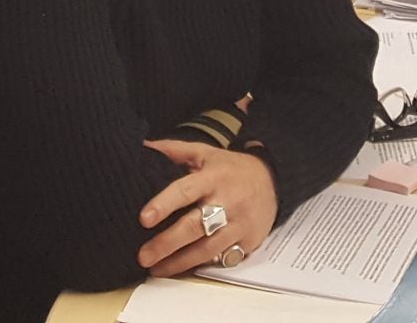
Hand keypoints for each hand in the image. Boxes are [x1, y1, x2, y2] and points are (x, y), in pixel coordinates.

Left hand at [135, 139, 276, 277]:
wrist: (273, 180)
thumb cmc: (231, 168)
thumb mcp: (205, 153)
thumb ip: (174, 150)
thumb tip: (144, 147)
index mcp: (213, 178)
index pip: (186, 191)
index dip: (164, 204)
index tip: (144, 218)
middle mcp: (227, 202)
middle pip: (195, 227)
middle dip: (167, 243)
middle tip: (143, 256)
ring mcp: (239, 225)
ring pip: (207, 249)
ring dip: (179, 262)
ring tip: (156, 269)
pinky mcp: (248, 242)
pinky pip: (221, 258)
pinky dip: (200, 266)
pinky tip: (181, 270)